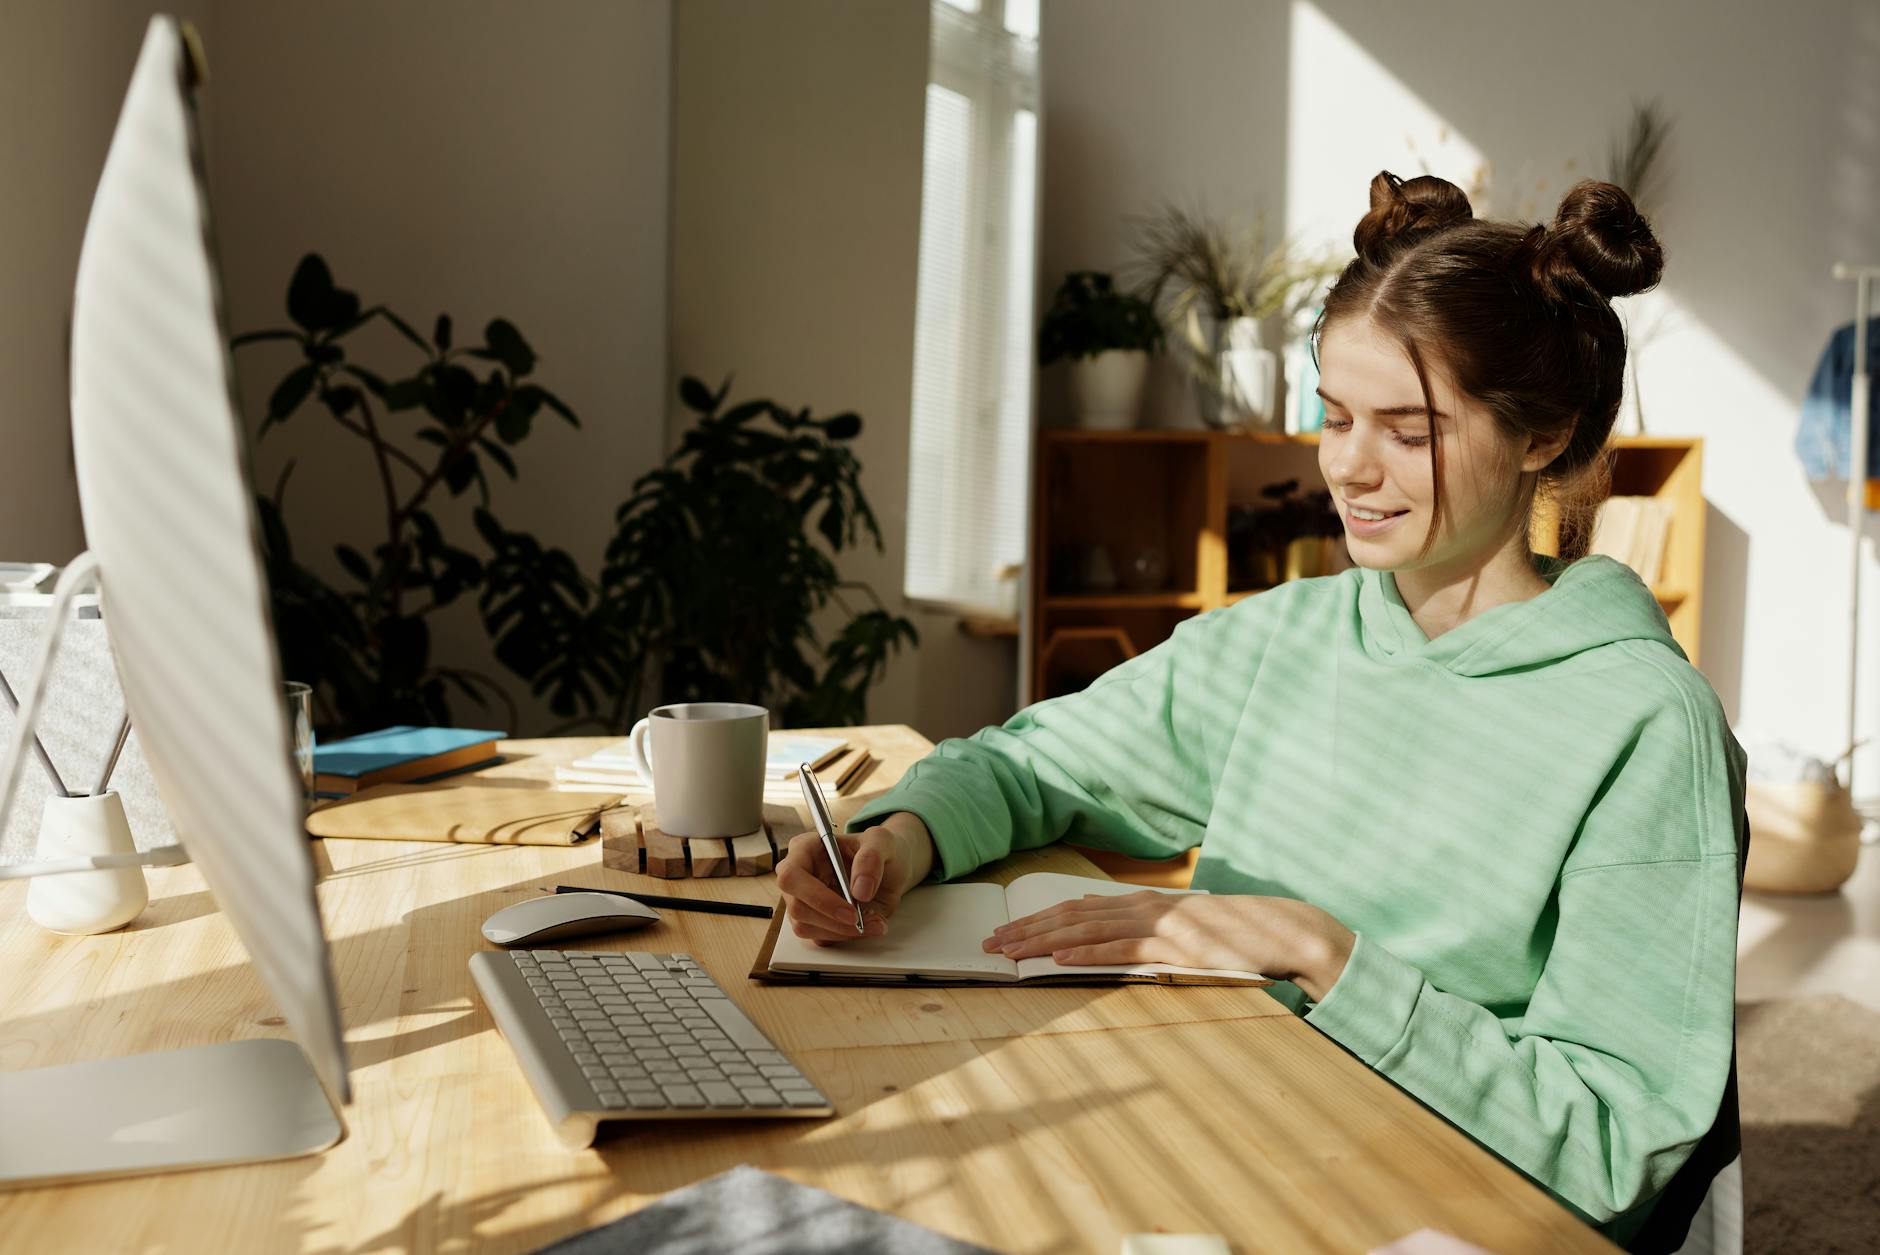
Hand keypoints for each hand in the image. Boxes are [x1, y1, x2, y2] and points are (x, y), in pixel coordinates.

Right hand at [775, 811, 934, 945]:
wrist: (888, 869)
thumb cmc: (878, 850)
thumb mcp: (881, 842)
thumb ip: (871, 860)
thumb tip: (859, 891)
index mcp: (804, 849)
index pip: (792, 876)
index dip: (817, 897)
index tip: (850, 911)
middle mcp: (797, 876)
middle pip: (797, 907)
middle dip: (832, 921)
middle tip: (863, 922)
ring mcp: (802, 900)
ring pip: (806, 927)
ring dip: (842, 932)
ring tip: (875, 922)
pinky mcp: (813, 920)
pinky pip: (820, 937)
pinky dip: (846, 936)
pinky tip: (867, 926)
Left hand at [981, 891, 1356, 996]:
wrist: (1279, 932)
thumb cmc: (1229, 935)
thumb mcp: (1177, 927)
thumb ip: (1138, 923)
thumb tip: (1094, 914)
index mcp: (1140, 903)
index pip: (1074, 909)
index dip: (1035, 920)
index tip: (1002, 931)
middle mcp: (1142, 907)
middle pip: (1070, 916)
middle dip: (1025, 929)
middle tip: (988, 944)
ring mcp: (1157, 924)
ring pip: (1086, 929)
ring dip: (1043, 940)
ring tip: (1009, 951)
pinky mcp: (1173, 945)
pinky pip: (1121, 949)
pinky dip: (1087, 952)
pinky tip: (1059, 958)